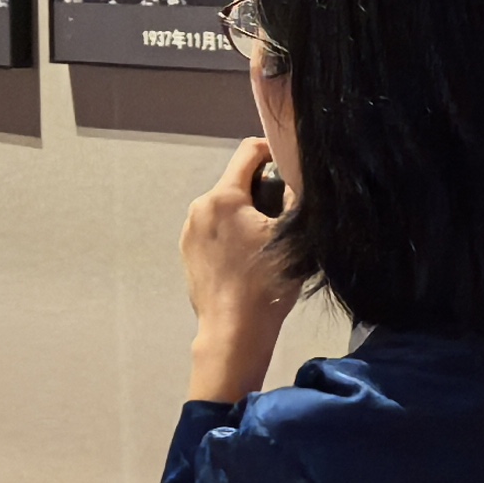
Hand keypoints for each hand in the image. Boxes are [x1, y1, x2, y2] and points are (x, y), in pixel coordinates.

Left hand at [182, 139, 298, 406]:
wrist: (234, 331)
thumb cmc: (267, 284)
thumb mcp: (294, 235)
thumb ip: (296, 196)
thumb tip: (296, 173)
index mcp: (223, 197)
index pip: (248, 151)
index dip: (273, 151)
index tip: (291, 165)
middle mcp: (199, 207)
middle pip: (236, 182)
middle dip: (262, 190)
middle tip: (285, 214)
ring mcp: (189, 230)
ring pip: (225, 207)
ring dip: (247, 213)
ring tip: (269, 241)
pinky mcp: (187, 252)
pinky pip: (214, 229)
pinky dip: (232, 233)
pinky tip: (249, 258)